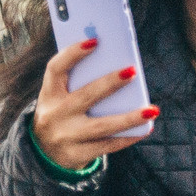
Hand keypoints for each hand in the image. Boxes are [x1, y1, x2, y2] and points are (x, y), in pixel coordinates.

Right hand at [32, 34, 156, 169]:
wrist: (43, 154)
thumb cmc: (61, 114)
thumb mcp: (59, 98)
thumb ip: (79, 83)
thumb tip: (119, 66)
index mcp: (48, 94)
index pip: (56, 69)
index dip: (73, 54)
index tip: (95, 41)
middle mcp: (54, 115)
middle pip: (85, 96)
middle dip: (110, 83)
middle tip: (133, 71)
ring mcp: (65, 137)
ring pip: (102, 126)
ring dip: (129, 118)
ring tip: (152, 110)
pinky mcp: (76, 155)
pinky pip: (108, 145)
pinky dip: (128, 136)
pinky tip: (146, 128)